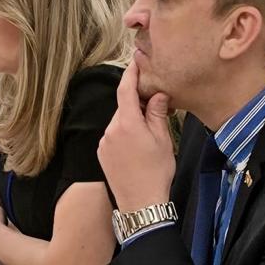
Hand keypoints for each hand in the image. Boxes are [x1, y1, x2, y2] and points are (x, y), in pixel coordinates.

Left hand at [97, 60, 174, 211]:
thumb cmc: (156, 171)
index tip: (135, 62)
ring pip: (119, 121)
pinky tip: (138, 144)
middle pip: (123, 106)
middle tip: (156, 102)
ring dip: (131, 119)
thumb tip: (156, 94)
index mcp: (126, 123)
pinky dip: (125, 132)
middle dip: (137, 101)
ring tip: (150, 130)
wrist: (140, 202)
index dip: (130, 74)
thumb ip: (156, 113)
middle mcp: (110, 130)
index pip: (125, 90)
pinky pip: (113, 134)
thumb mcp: (162, 139)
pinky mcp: (102, 153)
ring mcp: (104, 142)